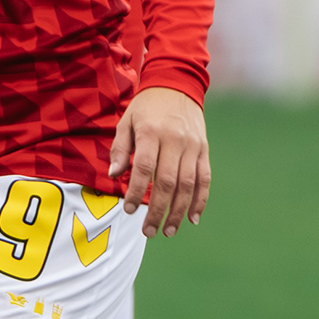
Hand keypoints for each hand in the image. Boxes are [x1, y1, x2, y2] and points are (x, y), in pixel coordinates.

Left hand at [107, 86, 212, 234]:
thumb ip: (120, 149)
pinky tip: (193, 218)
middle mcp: (175, 140)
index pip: (144, 168)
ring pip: (188, 184)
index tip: (130, 210)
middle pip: (168, 182)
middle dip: (158, 210)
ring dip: (179, 211)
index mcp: (152, 133)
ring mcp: (193, 146)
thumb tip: (114, 176)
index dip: (137, 192)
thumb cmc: (146, 108)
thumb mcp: (126, 122)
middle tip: (148, 232)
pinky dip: (200, 200)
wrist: (177, 86)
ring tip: (168, 231)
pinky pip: (204, 179)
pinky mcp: (204, 150)